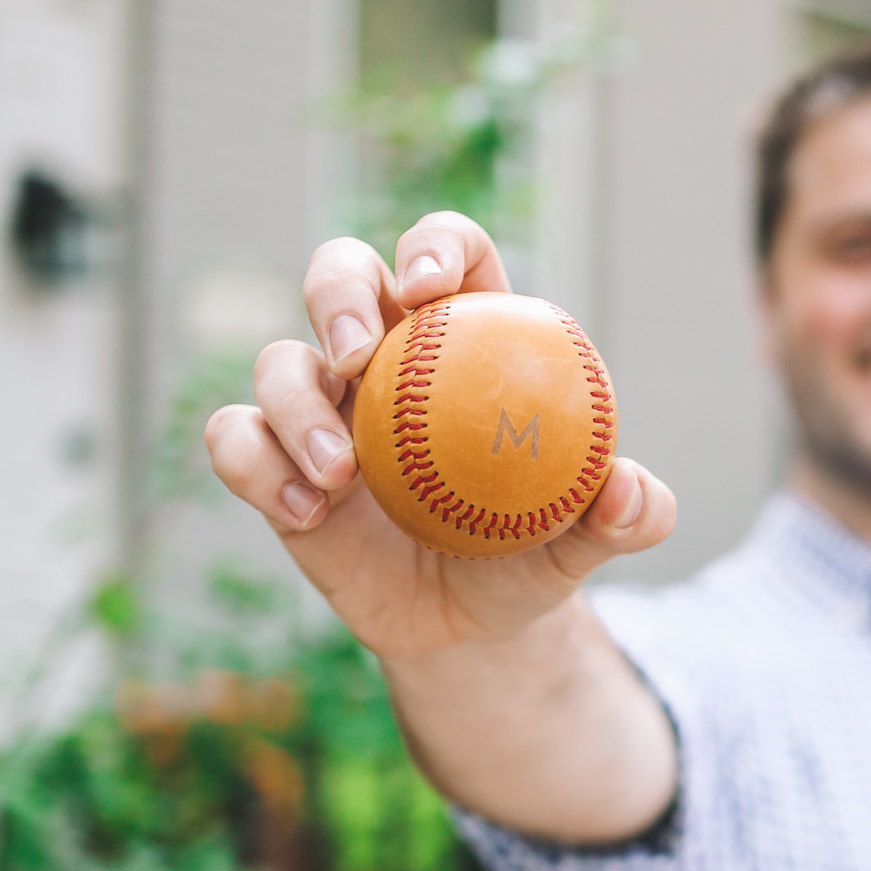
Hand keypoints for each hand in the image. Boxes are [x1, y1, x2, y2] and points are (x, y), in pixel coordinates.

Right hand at [204, 213, 676, 663]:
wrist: (469, 624)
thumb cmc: (530, 552)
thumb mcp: (583, 539)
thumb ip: (624, 514)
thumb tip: (633, 494)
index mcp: (466, 335)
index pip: (449, 252)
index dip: (434, 246)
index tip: (431, 290)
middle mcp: (383, 353)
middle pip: (340, 272)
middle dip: (337, 292)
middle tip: (357, 354)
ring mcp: (320, 404)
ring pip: (278, 360)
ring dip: (295, 406)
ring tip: (339, 474)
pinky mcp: (273, 460)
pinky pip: (237, 437)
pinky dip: (257, 466)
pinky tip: (304, 513)